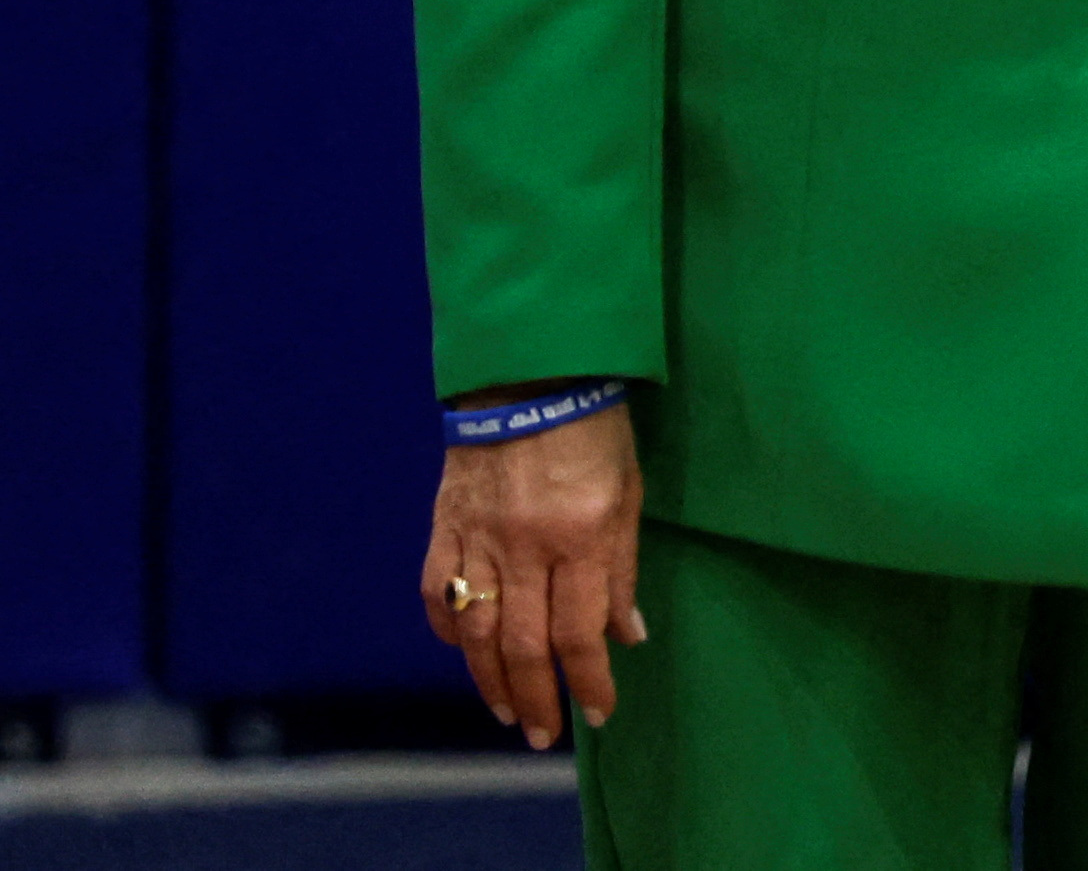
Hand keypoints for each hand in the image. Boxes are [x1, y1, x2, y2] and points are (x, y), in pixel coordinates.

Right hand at [422, 392, 644, 749]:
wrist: (528, 373)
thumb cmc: (594, 429)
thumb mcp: (629, 493)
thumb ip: (622, 568)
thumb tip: (627, 636)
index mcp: (579, 536)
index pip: (580, 631)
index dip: (589, 680)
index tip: (599, 713)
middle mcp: (524, 546)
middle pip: (523, 644)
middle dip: (537, 698)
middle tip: (546, 735)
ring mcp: (477, 539)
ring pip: (476, 632)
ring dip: (491, 682)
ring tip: (510, 712)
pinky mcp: (443, 527)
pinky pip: (437, 593)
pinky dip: (451, 630)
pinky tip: (467, 652)